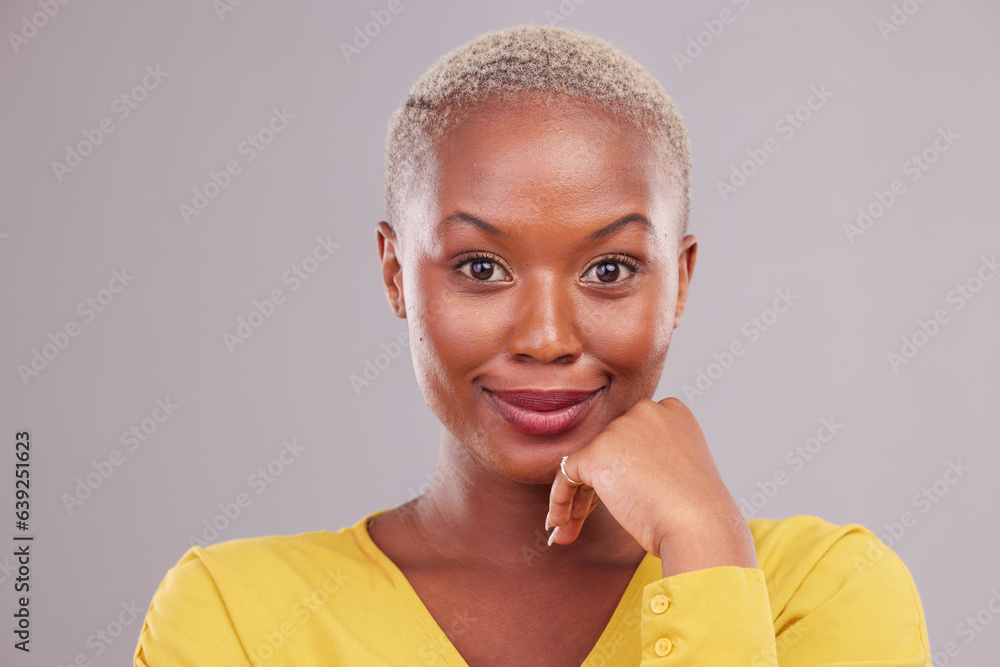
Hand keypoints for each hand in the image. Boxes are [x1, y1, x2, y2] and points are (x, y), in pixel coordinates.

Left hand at [545, 397, 757, 575]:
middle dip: (595, 486)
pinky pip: (566, 474)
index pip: (631, 437)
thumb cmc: (698, 512)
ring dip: (575, 498)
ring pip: (585, 462)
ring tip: (567, 530)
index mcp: (672, 412)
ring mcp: (620, 429)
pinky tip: (559, 524)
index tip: (620, 498)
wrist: (700, 527)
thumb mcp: (680, 472)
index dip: (621, 469)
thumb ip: (650, 459)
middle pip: (607, 448)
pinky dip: (560, 499)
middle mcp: (645, 411)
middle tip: (583, 519)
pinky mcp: (598, 452)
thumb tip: (615, 474)